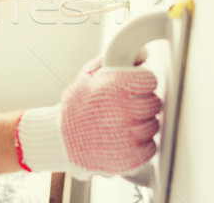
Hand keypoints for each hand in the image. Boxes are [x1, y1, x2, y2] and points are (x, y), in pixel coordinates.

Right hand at [15, 59, 160, 179]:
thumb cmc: (73, 108)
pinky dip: (141, 144)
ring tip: (123, 123)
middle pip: (155, 103)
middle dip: (144, 103)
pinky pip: (151, 147)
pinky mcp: (129, 157)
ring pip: (153, 125)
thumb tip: (140, 55)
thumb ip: (111, 62)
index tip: (136, 87)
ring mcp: (127, 136)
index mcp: (112, 88)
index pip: (149, 80)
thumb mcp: (86, 77)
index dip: (143, 82)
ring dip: (143, 124)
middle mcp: (122, 111)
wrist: (59, 140)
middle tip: (128, 106)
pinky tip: (124, 138)